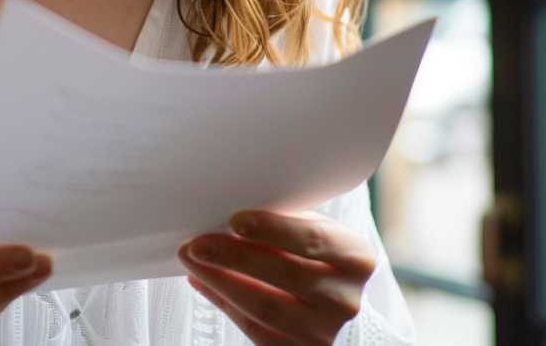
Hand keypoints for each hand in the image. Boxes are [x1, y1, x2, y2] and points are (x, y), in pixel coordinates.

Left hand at [178, 209, 375, 345]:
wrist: (344, 317)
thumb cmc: (322, 262)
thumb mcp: (320, 236)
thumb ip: (287, 225)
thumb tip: (229, 215)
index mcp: (354, 257)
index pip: (312, 240)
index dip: (273, 229)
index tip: (235, 219)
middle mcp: (344, 298)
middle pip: (285, 274)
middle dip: (235, 256)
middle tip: (198, 243)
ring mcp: (324, 333)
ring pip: (265, 307)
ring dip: (221, 281)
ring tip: (193, 261)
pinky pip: (255, 330)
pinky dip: (223, 303)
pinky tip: (202, 282)